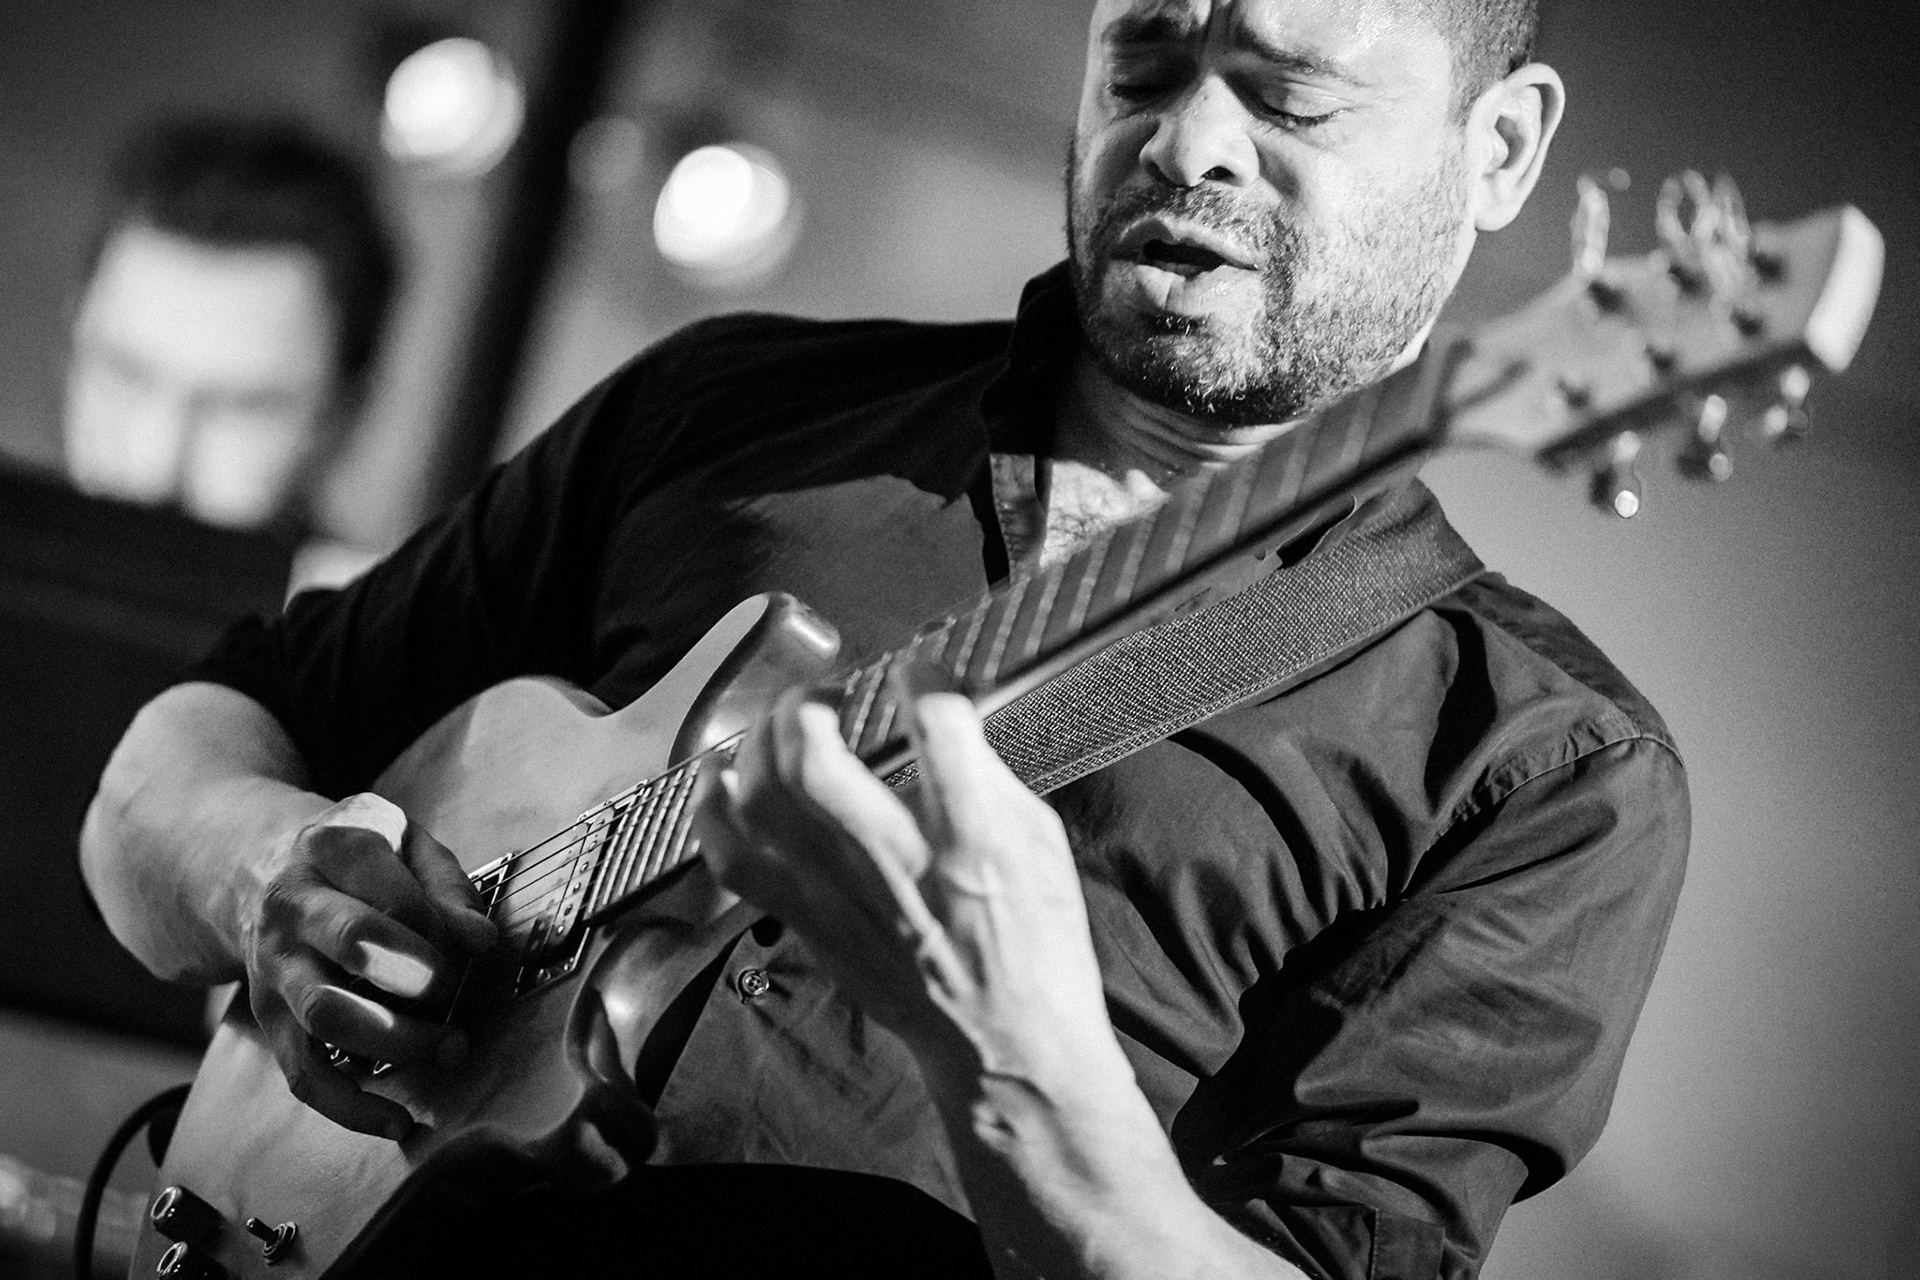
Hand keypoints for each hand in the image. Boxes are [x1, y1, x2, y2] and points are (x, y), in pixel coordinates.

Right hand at [240, 793, 495, 1138]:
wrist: (258, 873)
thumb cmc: (355, 862)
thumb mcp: (404, 842)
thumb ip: (447, 885)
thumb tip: (480, 939)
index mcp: (328, 849)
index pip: (391, 892)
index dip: (441, 925)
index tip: (475, 943)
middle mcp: (291, 909)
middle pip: (353, 943)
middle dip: (418, 976)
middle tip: (455, 990)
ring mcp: (275, 970)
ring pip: (326, 1015)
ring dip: (396, 1040)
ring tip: (449, 1048)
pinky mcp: (271, 1022)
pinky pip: (304, 1075)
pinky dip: (350, 1107)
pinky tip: (398, 1121)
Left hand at [691, 679, 1129, 1101]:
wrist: (1009, 1046)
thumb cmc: (1037, 941)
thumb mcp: (1040, 840)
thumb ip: (984, 773)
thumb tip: (938, 711)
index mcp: (975, 840)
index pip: (935, 725)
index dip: (921, 675)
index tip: (917, 668)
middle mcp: (900, 866)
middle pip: (816, 759)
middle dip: (811, 702)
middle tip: (827, 693)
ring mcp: (845, 901)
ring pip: (763, 800)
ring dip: (760, 742)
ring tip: (781, 725)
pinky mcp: (811, 927)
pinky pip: (734, 861)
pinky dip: (714, 811)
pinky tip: (722, 779)